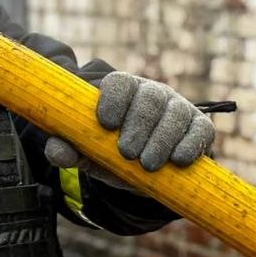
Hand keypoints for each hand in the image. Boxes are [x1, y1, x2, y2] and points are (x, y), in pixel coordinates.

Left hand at [45, 71, 215, 181]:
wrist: (144, 173)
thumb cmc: (111, 153)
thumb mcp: (88, 154)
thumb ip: (69, 149)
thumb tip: (54, 150)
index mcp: (123, 92)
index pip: (119, 82)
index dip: (113, 98)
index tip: (105, 123)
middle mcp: (152, 94)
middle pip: (150, 97)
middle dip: (139, 124)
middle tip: (126, 152)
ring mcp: (178, 108)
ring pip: (175, 113)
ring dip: (161, 139)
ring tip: (147, 164)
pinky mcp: (199, 127)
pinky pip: (201, 129)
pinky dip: (190, 144)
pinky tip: (178, 160)